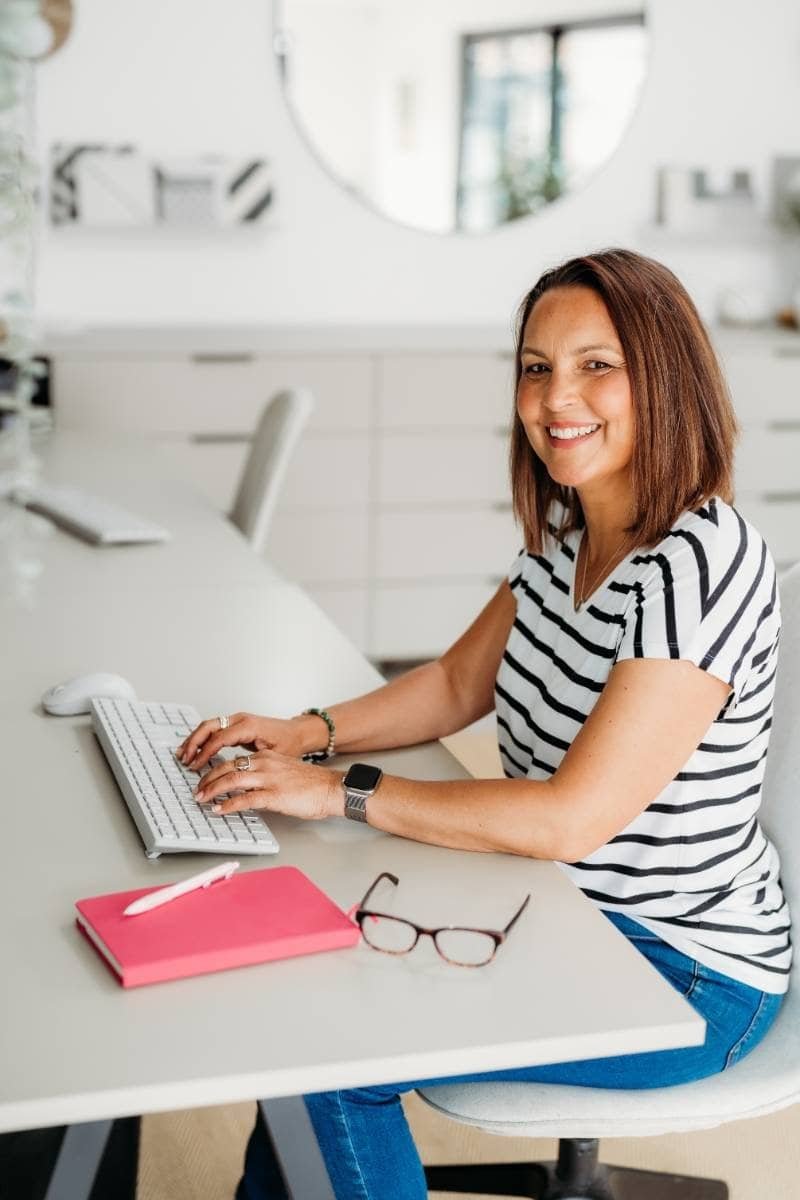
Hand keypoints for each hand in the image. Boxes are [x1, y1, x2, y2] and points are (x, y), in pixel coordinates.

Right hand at [176, 711, 325, 769]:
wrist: (298, 732)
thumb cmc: (290, 744)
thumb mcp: (274, 755)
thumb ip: (254, 763)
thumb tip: (235, 774)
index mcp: (249, 726)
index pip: (219, 738)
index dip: (205, 752)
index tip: (195, 766)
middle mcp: (241, 719)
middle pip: (209, 726)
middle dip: (194, 743)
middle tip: (184, 759)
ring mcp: (237, 720)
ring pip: (209, 726)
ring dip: (194, 739)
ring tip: (183, 755)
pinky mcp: (236, 725)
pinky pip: (214, 729)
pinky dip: (202, 738)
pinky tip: (195, 750)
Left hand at [193, 748, 343, 820]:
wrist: (331, 788)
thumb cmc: (311, 784)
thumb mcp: (284, 771)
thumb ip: (264, 775)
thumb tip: (245, 788)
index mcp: (266, 756)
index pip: (233, 760)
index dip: (215, 771)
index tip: (205, 779)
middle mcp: (265, 763)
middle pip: (227, 767)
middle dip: (208, 779)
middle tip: (197, 790)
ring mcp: (269, 778)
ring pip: (232, 779)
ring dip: (212, 790)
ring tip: (202, 799)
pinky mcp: (275, 795)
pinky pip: (245, 799)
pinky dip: (229, 804)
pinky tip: (220, 809)